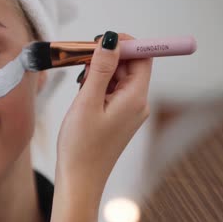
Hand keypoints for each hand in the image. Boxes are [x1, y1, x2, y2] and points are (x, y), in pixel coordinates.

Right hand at [49, 31, 151, 221]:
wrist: (79, 181)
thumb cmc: (81, 146)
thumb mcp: (87, 102)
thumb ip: (101, 68)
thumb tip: (112, 40)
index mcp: (135, 99)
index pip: (142, 58)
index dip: (125, 43)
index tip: (100, 40)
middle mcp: (138, 104)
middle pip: (130, 66)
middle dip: (107, 58)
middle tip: (81, 61)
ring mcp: (129, 112)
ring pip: (119, 79)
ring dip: (100, 73)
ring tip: (80, 85)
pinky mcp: (119, 119)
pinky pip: (113, 92)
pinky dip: (98, 87)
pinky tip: (83, 96)